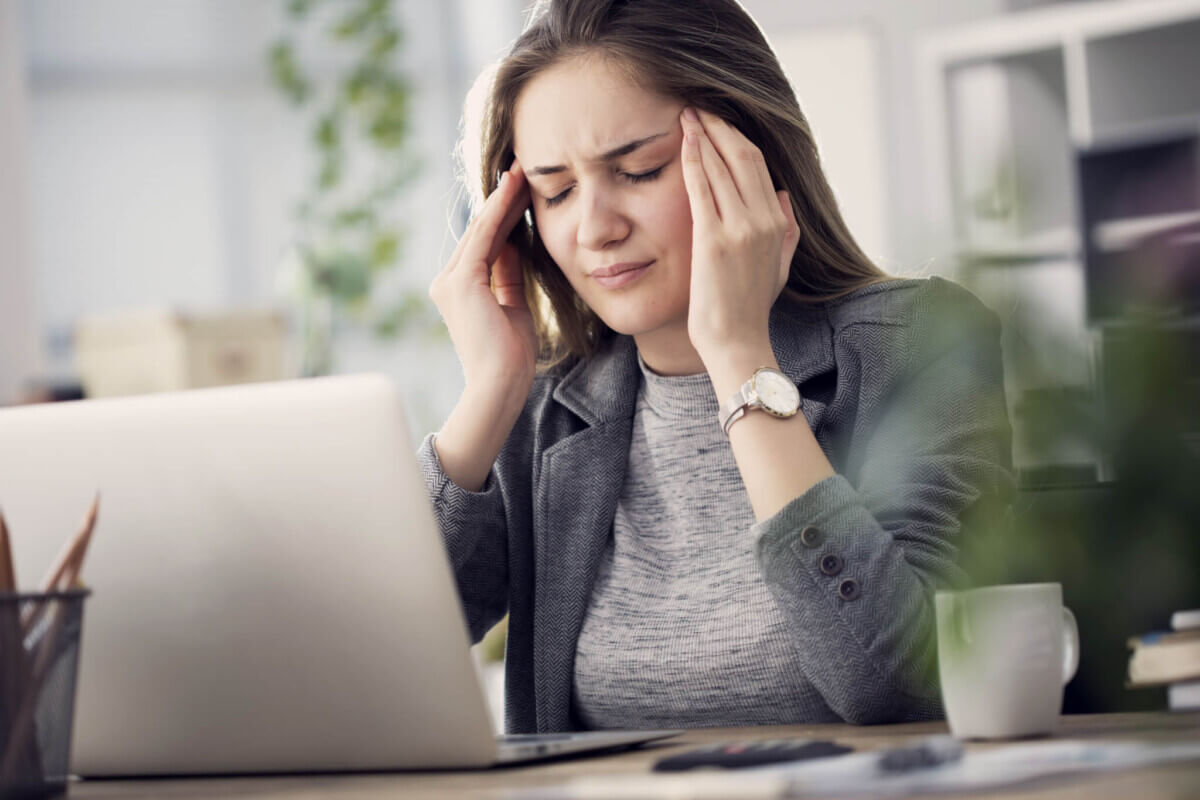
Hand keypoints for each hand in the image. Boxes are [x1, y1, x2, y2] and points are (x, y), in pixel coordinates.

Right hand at [429, 161, 535, 404]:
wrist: (499, 385)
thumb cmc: (511, 356)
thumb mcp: (513, 305)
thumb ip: (508, 274)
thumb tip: (514, 244)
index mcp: (460, 289)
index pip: (485, 243)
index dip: (505, 215)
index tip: (524, 190)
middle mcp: (448, 281)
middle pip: (481, 231)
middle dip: (504, 200)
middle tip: (523, 169)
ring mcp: (450, 281)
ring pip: (481, 230)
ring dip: (503, 198)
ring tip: (521, 171)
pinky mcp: (460, 282)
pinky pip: (484, 238)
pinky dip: (499, 212)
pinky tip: (513, 190)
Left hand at [678, 107, 798, 364]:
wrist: (737, 341)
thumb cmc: (751, 309)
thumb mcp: (779, 266)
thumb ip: (786, 229)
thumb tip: (785, 195)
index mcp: (778, 222)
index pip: (758, 166)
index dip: (736, 138)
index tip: (718, 122)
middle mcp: (763, 220)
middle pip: (743, 156)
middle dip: (720, 126)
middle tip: (698, 107)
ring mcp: (739, 229)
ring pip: (723, 166)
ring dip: (704, 135)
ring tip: (686, 115)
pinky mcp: (713, 241)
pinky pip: (703, 188)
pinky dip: (694, 160)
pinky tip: (684, 142)